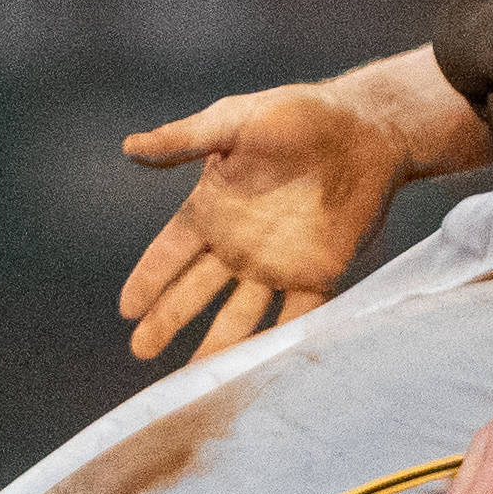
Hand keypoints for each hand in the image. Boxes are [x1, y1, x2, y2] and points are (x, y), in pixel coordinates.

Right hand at [117, 82, 406, 360]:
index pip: (171, 252)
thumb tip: (129, 147)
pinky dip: (278, 342)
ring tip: (195, 378)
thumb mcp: (235, 121)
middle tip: (141, 352)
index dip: (149, 278)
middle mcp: (240, 242)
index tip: (127, 308)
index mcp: (214, 207)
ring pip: (239, 315)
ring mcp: (277, 261)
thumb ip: (185, 139)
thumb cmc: (298, 114)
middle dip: (168, 321)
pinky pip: (294, 316)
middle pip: (195, 292)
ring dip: (217, 345)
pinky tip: (259, 369)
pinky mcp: (318, 272)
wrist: (365, 127)